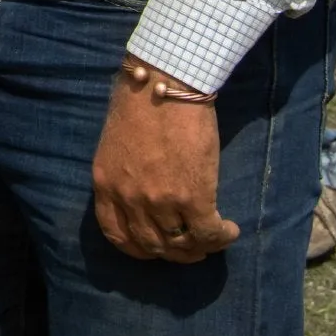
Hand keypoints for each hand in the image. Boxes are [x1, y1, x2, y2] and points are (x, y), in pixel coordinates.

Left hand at [90, 73, 235, 262]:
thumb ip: (125, 176)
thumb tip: (145, 197)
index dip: (138, 248)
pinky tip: (230, 230)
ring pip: (180, 244)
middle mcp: (128, 197)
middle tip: (191, 247)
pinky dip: (221, 237)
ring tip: (213, 238)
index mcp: (105, 184)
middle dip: (173, 252)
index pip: (116, 234)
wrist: (163, 84)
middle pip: (151, 244)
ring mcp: (159, 200)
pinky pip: (208, 232)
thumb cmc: (142, 105)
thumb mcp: (116, 146)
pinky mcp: (192, 196)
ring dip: (200, 247)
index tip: (155, 248)